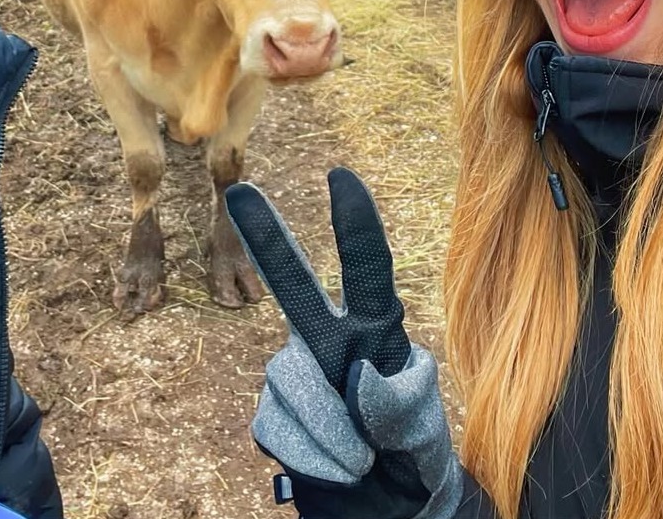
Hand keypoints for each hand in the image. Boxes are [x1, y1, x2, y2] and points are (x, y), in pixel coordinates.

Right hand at [226, 167, 462, 518]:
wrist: (388, 512)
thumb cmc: (414, 460)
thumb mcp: (424, 432)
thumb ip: (401, 402)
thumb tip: (360, 377)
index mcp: (378, 331)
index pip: (368, 270)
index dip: (355, 223)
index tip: (340, 177)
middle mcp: (332, 341)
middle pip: (294, 285)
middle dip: (266, 238)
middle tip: (239, 193)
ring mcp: (302, 376)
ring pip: (287, 377)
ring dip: (324, 429)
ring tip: (360, 462)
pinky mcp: (278, 417)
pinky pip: (276, 425)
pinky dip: (308, 455)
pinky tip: (334, 470)